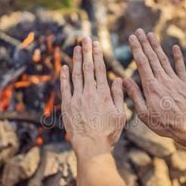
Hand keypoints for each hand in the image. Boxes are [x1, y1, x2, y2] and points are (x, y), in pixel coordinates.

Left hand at [60, 37, 125, 159]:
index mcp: (104, 94)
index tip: (96, 44)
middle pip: (87, 68)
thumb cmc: (109, 133)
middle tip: (85, 39)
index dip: (97, 55)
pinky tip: (64, 66)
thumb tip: (119, 80)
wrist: (92, 146)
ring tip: (76, 47)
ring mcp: (77, 98)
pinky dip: (64, 76)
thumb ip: (119, 96)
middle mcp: (90, 93)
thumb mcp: (120, 115)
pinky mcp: (67, 105)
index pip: (100, 69)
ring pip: (76, 74)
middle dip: (86, 52)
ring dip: (76, 60)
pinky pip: (65, 87)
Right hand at [123, 29, 185, 142]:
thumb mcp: (143, 114)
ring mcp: (175, 80)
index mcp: (150, 87)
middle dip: (144, 43)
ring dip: (157, 46)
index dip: (136, 48)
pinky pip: (180, 67)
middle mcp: (162, 80)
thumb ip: (134, 95)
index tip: (131, 38)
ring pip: (164, 59)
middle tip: (139, 31)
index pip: (142, 63)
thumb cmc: (163, 124)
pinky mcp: (185, 84)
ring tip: (151, 35)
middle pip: (152, 58)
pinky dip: (177, 56)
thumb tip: (124, 80)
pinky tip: (175, 47)